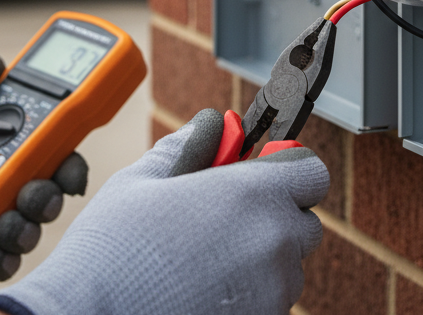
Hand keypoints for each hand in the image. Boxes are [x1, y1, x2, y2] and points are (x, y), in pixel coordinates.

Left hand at [0, 56, 87, 287]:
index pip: (49, 152)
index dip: (68, 157)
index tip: (71, 157)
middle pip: (49, 190)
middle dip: (55, 191)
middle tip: (37, 188)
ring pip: (31, 227)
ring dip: (31, 223)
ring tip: (8, 217)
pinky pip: (1, 264)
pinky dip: (6, 257)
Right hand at [0, 109, 328, 314]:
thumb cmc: (112, 253)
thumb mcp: (142, 180)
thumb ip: (188, 146)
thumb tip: (212, 125)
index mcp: (252, 196)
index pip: (310, 171)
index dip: (285, 167)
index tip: (257, 170)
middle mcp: (273, 245)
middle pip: (304, 221)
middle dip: (273, 213)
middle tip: (223, 215)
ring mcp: (270, 294)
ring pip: (287, 265)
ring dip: (261, 255)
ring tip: (204, 256)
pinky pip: (269, 300)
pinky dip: (249, 291)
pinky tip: (202, 286)